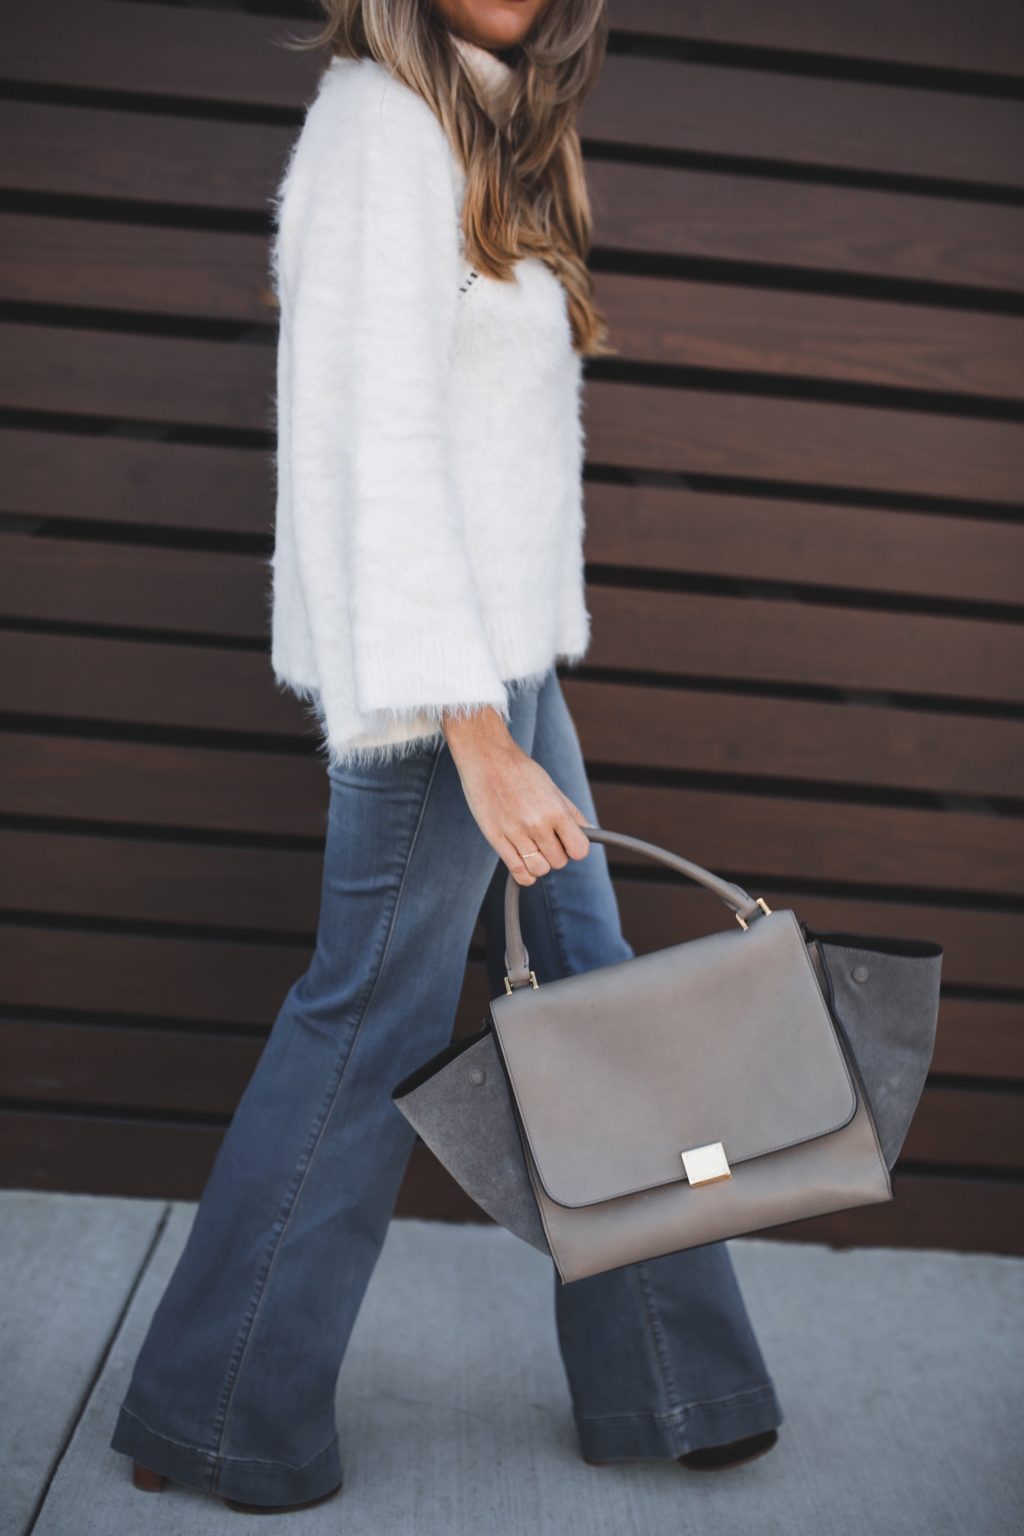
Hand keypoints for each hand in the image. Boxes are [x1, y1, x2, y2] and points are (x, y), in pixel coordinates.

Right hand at [441, 705, 592, 884]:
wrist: (486, 757)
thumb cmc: (520, 770)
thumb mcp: (552, 787)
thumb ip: (571, 812)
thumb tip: (590, 831)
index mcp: (556, 810)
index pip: (579, 850)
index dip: (575, 847)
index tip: (568, 841)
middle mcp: (537, 824)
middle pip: (559, 861)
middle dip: (556, 853)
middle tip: (546, 839)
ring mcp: (515, 833)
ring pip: (539, 869)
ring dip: (539, 863)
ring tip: (533, 848)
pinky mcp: (495, 839)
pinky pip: (517, 871)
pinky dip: (524, 874)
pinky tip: (524, 862)